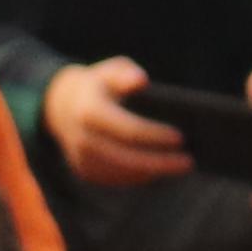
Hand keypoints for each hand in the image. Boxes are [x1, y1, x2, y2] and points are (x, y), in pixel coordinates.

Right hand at [41, 58, 187, 191]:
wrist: (62, 105)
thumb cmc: (100, 85)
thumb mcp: (111, 71)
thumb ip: (126, 74)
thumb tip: (141, 81)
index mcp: (89, 111)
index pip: (127, 129)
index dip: (155, 135)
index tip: (181, 137)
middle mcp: (82, 137)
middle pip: (126, 157)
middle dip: (160, 161)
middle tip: (189, 162)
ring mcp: (81, 157)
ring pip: (122, 172)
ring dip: (153, 172)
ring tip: (180, 166)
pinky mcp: (84, 171)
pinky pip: (116, 179)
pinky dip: (139, 176)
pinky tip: (160, 171)